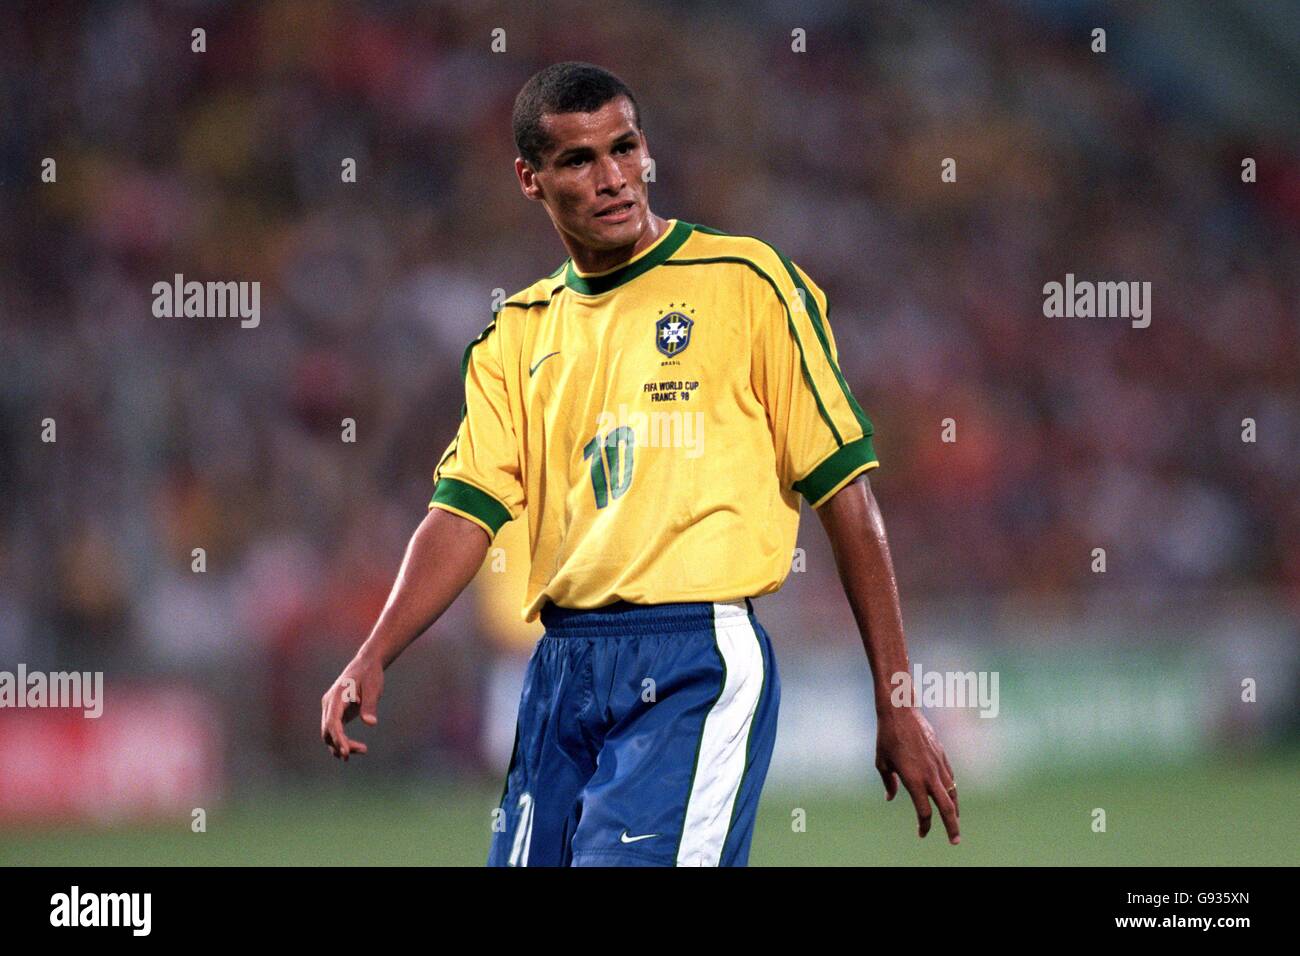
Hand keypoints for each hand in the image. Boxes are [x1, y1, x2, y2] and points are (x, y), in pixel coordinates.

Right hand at [320, 652, 383, 760]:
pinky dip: (342, 741)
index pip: (332, 722)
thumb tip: (370, 723)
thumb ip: (370, 704)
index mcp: (336, 696)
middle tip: (363, 750)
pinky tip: (355, 748)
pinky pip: (335, 731)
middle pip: (328, 731)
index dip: (338, 738)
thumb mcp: (373, 687)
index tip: (346, 751)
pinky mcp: (337, 713)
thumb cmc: (370, 674)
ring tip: (363, 749)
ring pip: (329, 734)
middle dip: (341, 744)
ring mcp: (331, 709)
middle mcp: (329, 704)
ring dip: (341, 745)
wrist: (367, 664)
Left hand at [875, 708, 959, 843]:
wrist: (901, 712)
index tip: (921, 833)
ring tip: (955, 821)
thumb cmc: (887, 737)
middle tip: (954, 841)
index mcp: (913, 780)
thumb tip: (890, 797)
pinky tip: (951, 795)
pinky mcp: (942, 755)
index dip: (924, 826)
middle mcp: (929, 775)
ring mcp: (938, 765)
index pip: (924, 811)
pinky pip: (951, 778)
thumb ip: (888, 783)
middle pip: (947, 808)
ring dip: (955, 810)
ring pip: (952, 793)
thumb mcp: (882, 762)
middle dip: (952, 827)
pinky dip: (953, 790)